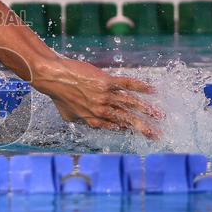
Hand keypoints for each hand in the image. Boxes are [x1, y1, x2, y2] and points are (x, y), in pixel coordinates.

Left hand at [29, 56, 161, 138]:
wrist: (52, 76)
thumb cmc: (58, 94)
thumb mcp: (67, 114)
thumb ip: (79, 120)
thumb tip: (84, 124)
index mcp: (92, 119)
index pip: (115, 127)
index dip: (129, 131)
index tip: (141, 134)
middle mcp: (100, 110)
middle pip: (126, 120)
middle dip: (143, 128)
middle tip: (157, 134)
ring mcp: (104, 96)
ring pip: (130, 104)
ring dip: (147, 110)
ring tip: (159, 115)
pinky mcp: (105, 81)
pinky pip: (126, 84)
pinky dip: (140, 87)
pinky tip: (152, 90)